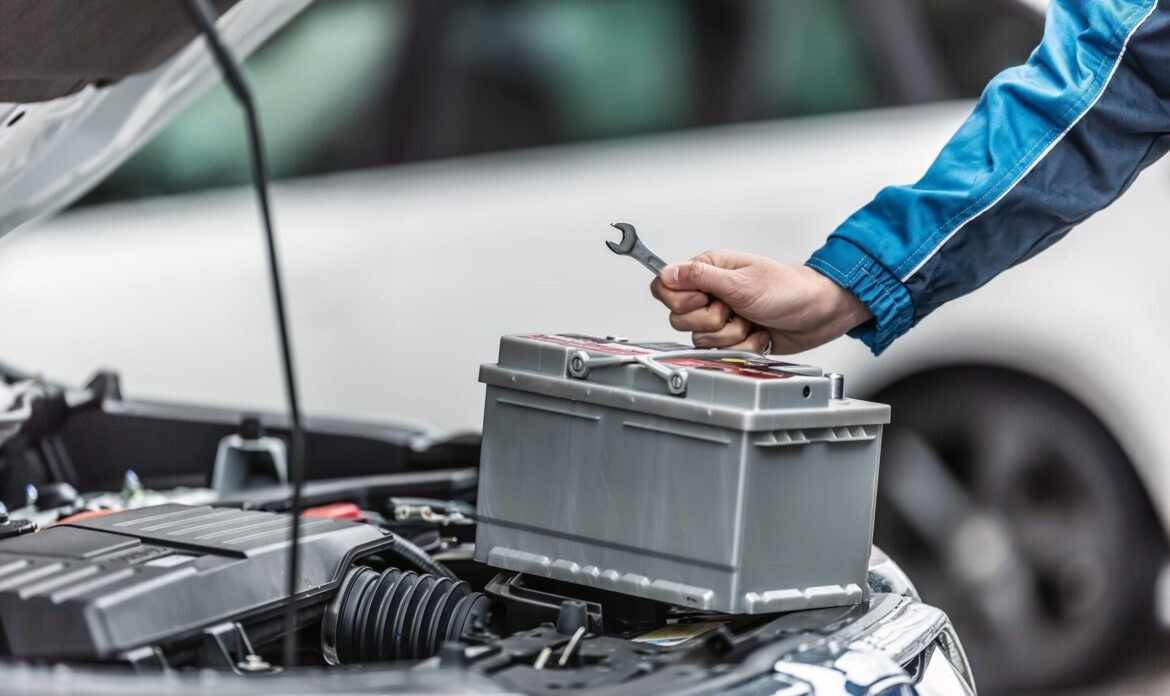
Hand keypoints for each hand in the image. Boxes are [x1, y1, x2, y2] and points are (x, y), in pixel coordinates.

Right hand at [649, 249, 872, 353]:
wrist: (819, 314)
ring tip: (751, 321)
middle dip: (711, 321)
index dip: (679, 299)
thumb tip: (667, 272)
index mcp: (709, 270)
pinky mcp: (733, 337)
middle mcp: (711, 292)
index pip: (666, 286)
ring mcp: (722, 316)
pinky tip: (758, 333)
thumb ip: (700, 277)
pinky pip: (721, 352)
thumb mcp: (742, 282)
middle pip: (680, 318)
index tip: (704, 299)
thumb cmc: (789, 289)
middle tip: (734, 309)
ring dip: (731, 335)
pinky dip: (743, 346)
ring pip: (701, 338)